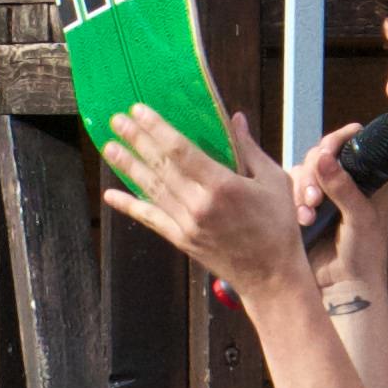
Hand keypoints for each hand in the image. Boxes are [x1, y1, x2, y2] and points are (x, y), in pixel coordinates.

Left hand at [98, 104, 306, 301]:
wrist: (272, 277)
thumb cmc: (278, 226)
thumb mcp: (273, 181)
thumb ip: (249, 149)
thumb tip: (235, 117)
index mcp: (222, 185)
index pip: (180, 150)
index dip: (157, 128)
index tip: (139, 110)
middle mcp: (200, 204)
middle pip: (160, 166)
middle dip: (136, 140)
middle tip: (116, 120)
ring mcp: (187, 224)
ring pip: (151, 189)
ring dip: (128, 167)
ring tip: (109, 147)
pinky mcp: (182, 240)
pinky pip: (151, 219)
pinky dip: (129, 206)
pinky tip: (111, 196)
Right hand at [294, 124, 387, 305]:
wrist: (343, 288)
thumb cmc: (365, 255)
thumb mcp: (361, 220)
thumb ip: (344, 188)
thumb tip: (324, 157)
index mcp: (370, 179)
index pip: (353, 144)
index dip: (339, 142)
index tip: (328, 152)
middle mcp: (346, 181)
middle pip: (321, 154)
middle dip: (314, 172)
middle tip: (314, 199)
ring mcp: (324, 193)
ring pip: (303, 170)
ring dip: (302, 188)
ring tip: (307, 215)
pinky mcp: (303, 205)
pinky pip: (290, 188)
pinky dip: (292, 199)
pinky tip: (301, 219)